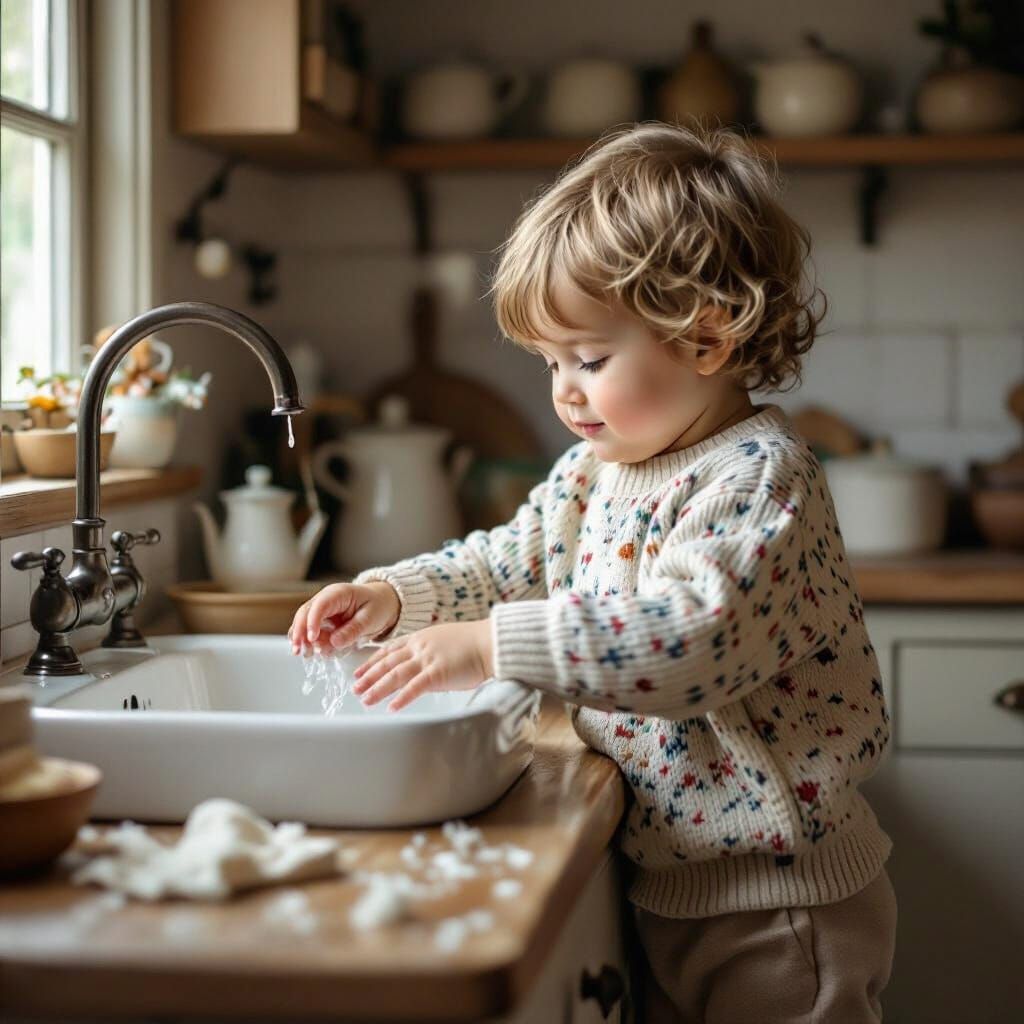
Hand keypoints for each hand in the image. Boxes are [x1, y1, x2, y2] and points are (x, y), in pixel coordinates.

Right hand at [288, 582, 399, 654]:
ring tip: (306, 655)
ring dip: (302, 640)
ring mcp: (322, 611)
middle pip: (305, 614)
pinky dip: (310, 643)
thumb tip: (334, 642)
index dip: (312, 622)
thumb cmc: (377, 606)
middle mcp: (326, 600)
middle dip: (299, 632)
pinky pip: (311, 632)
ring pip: (304, 624)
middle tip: (298, 650)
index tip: (311, 638)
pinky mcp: (323, 622)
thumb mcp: (370, 618)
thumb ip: (353, 630)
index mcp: (338, 594)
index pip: (320, 605)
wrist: (382, 603)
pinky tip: (312, 653)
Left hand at [351, 619, 493, 712]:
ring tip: (365, 700)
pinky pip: (415, 687)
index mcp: (420, 638)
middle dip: (369, 676)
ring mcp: (428, 659)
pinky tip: (391, 707)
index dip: (372, 661)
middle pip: (387, 663)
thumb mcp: (444, 641)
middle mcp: (420, 647)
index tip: (359, 671)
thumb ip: (428, 654)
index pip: (389, 650)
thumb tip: (419, 670)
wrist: (490, 642)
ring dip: (378, 688)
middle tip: (355, 688)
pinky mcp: (438, 672)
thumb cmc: (473, 644)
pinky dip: (402, 698)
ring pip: (395, 674)